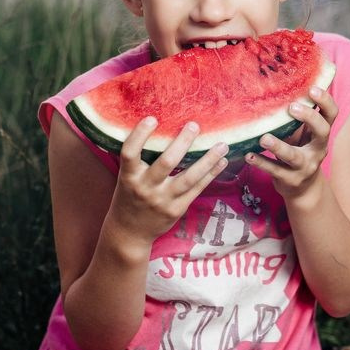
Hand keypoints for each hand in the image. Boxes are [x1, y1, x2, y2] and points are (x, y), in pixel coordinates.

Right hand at [109, 117, 229, 244]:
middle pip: (166, 162)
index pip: (130, 153)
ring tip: (222, 145)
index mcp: (129, 176)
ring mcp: (162, 200)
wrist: (129, 231)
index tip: (152, 118)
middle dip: (182, 142)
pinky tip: (221, 162)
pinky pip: (197, 189)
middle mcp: (145, 188)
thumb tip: (160, 127)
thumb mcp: (126, 177)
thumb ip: (139, 160)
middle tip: (195, 125)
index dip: (139, 135)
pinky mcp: (176, 209)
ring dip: (208, 160)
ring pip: (189, 178)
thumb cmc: (129, 195)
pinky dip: (211, 174)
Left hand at [245, 86, 338, 200]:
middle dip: (309, 118)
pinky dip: (261, 162)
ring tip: (264, 138)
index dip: (325, 101)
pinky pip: (275, 170)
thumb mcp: (301, 133)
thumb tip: (276, 84)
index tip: (312, 89)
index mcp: (320, 134)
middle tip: (291, 107)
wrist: (303, 188)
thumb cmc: (299, 150)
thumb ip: (295, 116)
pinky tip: (249, 155)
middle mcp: (318, 149)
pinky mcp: (290, 180)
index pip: (331, 114)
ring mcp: (305, 166)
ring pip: (294, 156)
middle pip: (323, 132)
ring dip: (278, 146)